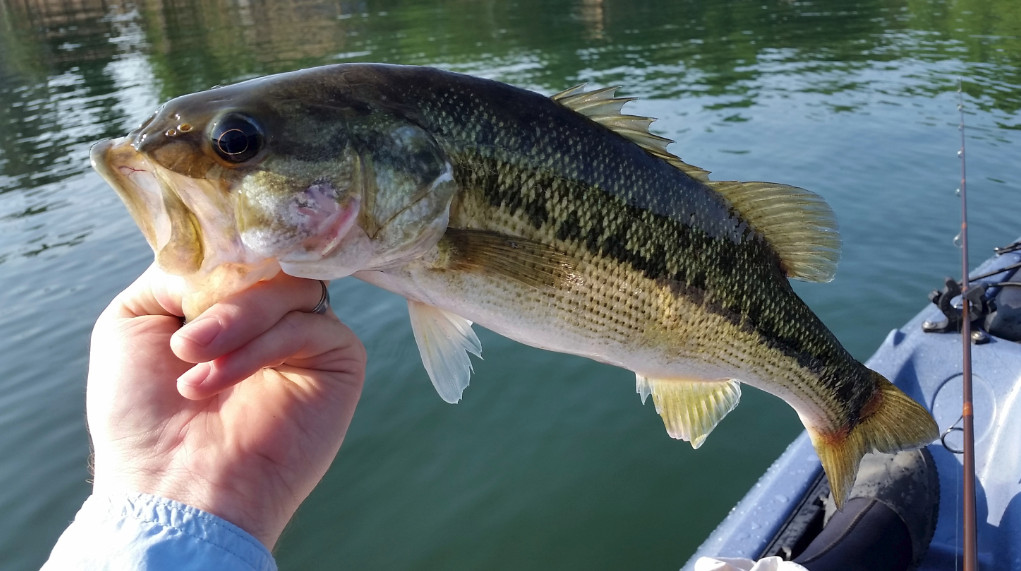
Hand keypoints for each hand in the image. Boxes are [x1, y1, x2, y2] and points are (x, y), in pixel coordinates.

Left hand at [85, 264, 364, 547]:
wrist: (172, 486)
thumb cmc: (142, 414)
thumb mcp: (132, 319)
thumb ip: (177, 269)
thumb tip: (224, 251)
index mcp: (228, 298)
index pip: (243, 243)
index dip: (224, 241)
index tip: (198, 253)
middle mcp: (272, 313)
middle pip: (271, 258)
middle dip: (225, 291)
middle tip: (186, 338)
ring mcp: (308, 335)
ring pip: (290, 286)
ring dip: (235, 319)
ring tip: (193, 361)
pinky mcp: (339, 361)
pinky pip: (311, 325)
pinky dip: (260, 347)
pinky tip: (217, 381)